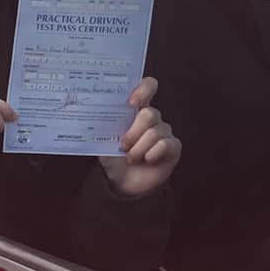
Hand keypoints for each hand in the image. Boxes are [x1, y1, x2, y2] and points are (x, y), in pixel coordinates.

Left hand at [100, 78, 180, 197]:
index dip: (143, 89)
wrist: (123, 183)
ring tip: (131, 158)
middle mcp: (152, 118)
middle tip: (122, 145)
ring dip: (139, 148)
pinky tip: (147, 160)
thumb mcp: (103, 141)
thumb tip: (95, 112)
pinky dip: (152, 154)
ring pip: (155, 132)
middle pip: (150, 113)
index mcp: (135, 110)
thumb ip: (104, 126)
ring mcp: (164, 132)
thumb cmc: (113, 159)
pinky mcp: (173, 147)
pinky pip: (165, 144)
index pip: (148, 87)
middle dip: (133, 132)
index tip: (131, 102)